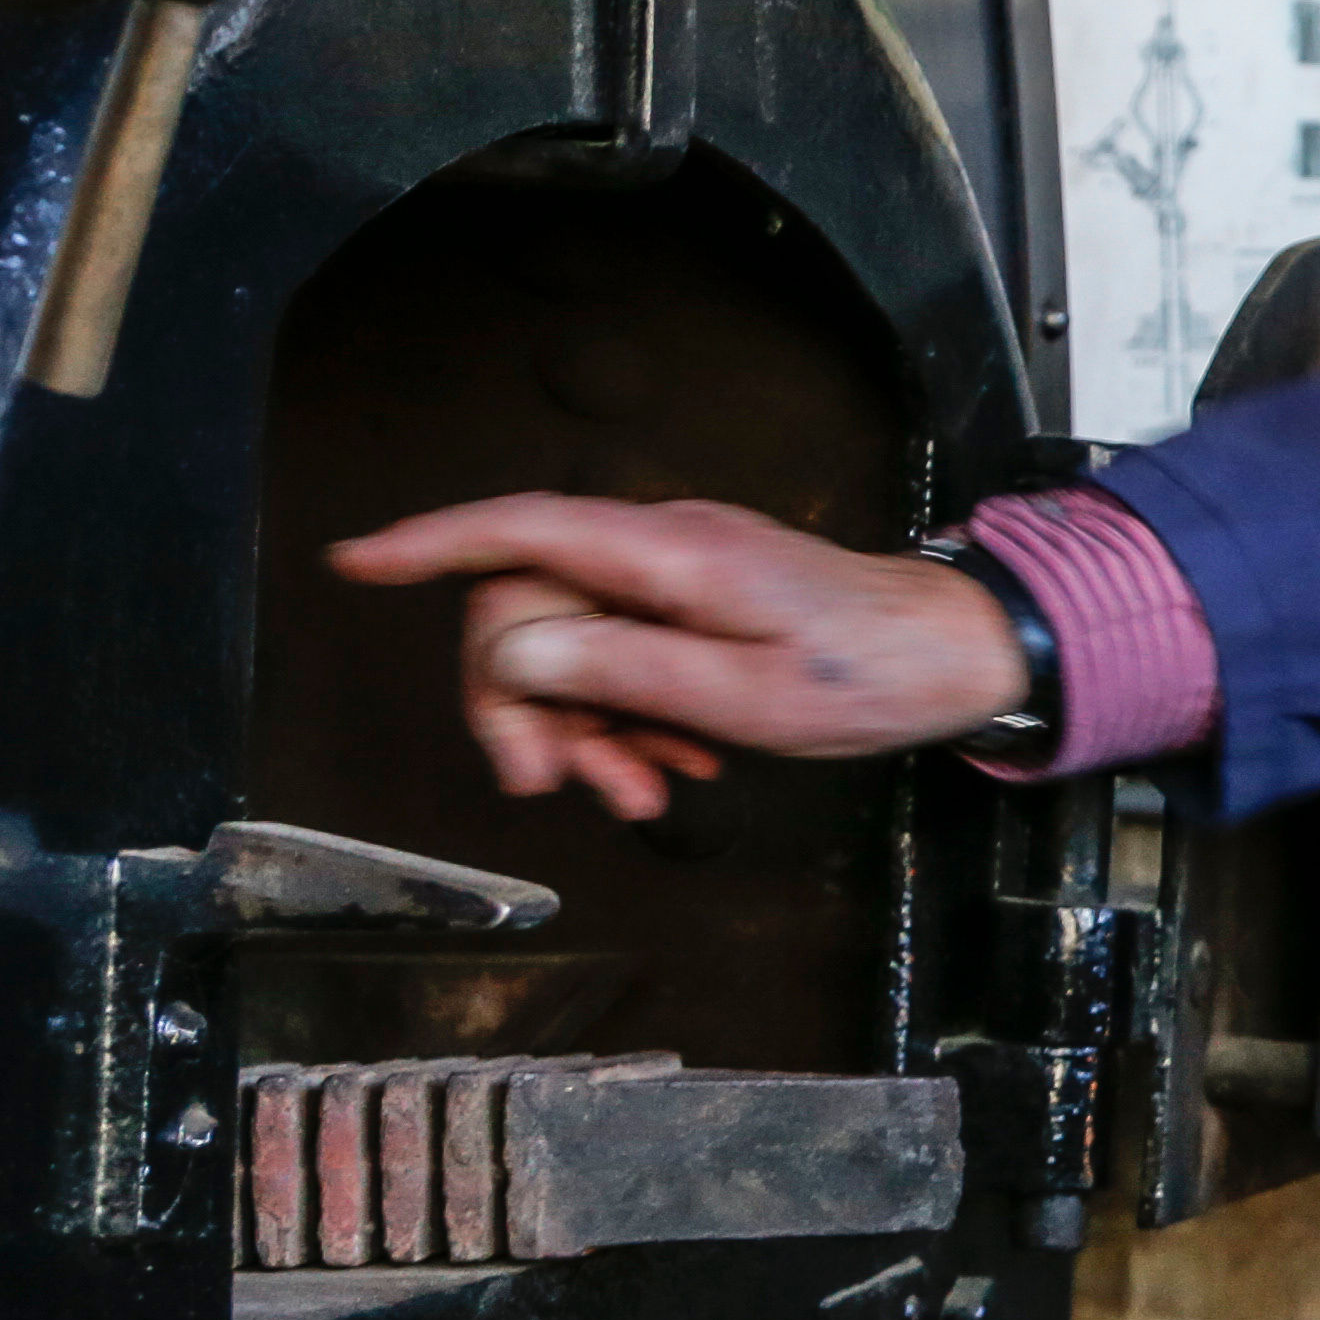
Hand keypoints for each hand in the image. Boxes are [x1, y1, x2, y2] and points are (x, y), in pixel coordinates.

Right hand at [328, 493, 1035, 821]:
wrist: (960, 658)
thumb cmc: (871, 672)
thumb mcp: (739, 695)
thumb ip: (620, 671)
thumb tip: (515, 654)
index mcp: (666, 554)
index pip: (519, 530)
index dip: (430, 545)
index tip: (358, 562)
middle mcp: (662, 549)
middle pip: (529, 608)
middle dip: (525, 702)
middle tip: (553, 782)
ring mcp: (679, 575)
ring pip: (576, 645)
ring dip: (586, 726)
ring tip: (639, 789)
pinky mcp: (700, 605)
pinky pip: (628, 656)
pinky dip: (632, 715)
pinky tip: (672, 763)